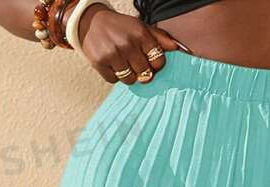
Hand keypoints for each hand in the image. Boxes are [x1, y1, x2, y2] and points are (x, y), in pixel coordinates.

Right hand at [77, 6, 191, 84]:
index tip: (149, 61)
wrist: (91, 22)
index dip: (155, 65)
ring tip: (123, 62)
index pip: (158, 62)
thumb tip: (178, 48)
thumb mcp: (141, 28)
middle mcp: (127, 43)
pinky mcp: (99, 63)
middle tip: (134, 62)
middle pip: (145, 74)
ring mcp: (112, 54)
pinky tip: (111, 63)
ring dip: (128, 75)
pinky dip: (114, 75)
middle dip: (142, 71)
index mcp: (140, 34)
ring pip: (130, 80)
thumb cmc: (121, 28)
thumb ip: (160, 38)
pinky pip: (114, 81)